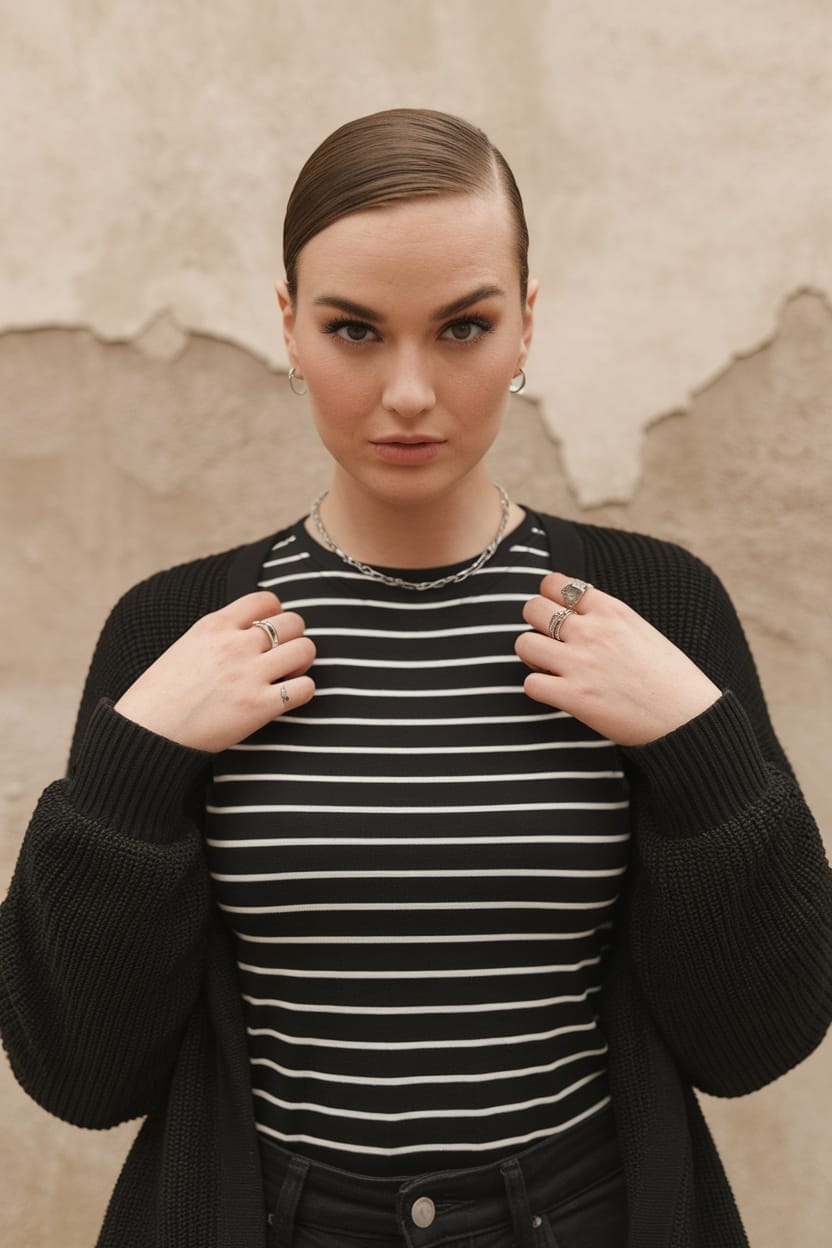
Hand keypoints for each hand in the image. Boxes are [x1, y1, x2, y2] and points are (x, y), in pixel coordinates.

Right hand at [113, 591, 315, 751]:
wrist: (145, 732)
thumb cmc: (161, 694)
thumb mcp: (187, 646)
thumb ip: (220, 634)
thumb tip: (250, 629)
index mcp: (214, 625)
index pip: (266, 599)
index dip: (276, 614)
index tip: (270, 631)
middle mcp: (235, 644)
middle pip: (293, 622)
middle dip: (293, 637)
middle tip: (282, 656)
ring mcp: (248, 675)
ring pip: (305, 649)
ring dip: (302, 662)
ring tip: (287, 675)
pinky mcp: (258, 707)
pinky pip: (306, 687)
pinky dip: (303, 690)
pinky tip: (288, 697)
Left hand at [515, 573, 720, 746]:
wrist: (688, 718)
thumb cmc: (671, 678)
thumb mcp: (642, 631)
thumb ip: (608, 620)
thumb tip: (579, 616)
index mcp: (612, 611)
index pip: (556, 583)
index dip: (548, 596)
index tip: (555, 610)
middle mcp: (592, 631)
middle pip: (533, 608)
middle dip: (535, 624)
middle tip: (548, 641)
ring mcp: (580, 663)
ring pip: (523, 643)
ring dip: (532, 656)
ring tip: (549, 667)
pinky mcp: (573, 696)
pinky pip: (530, 683)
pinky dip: (538, 688)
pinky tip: (555, 692)